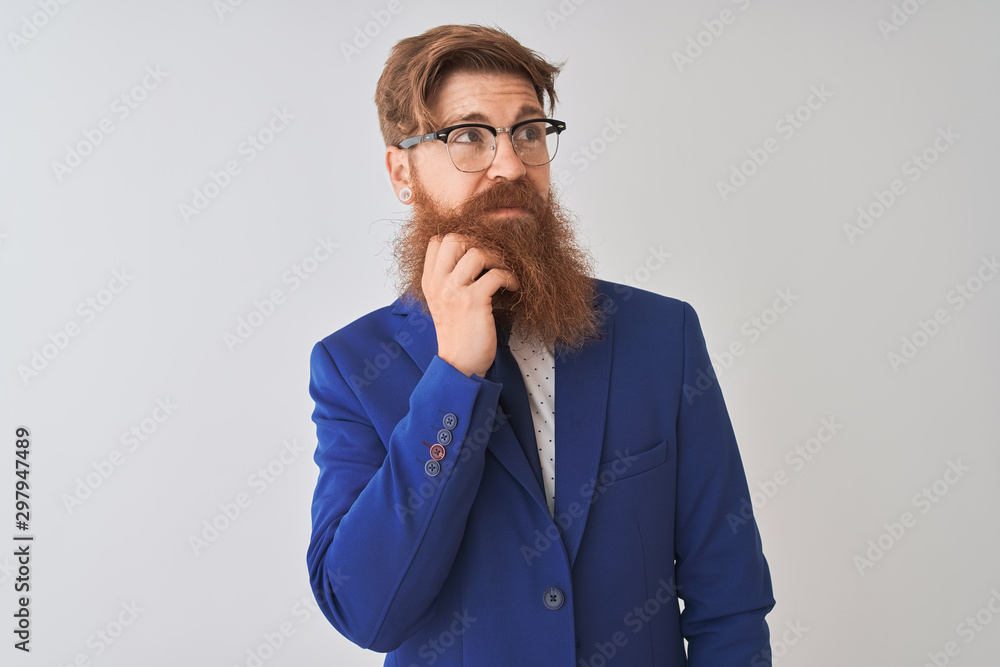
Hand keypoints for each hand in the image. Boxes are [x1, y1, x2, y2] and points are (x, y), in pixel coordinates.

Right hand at [421, 234, 518, 376]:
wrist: (458, 364)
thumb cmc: (457, 334)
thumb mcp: (443, 302)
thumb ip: (449, 280)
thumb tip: (472, 256)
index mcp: (429, 281)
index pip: (436, 242)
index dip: (459, 240)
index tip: (475, 252)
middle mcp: (439, 283)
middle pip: (455, 239)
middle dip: (478, 243)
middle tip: (492, 259)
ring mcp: (455, 291)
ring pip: (477, 252)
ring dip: (497, 259)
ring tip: (504, 272)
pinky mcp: (473, 301)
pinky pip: (495, 274)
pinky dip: (509, 277)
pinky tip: (512, 286)